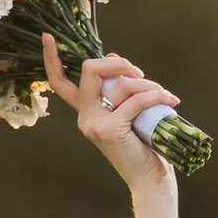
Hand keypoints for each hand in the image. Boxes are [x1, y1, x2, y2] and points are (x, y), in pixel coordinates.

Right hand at [42, 36, 179, 189]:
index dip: (52, 60)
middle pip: (90, 69)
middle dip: (118, 62)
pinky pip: (135, 100)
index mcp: (86, 112)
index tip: (47, 37)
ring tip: (165, 96)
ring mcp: (95, 124)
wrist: (150, 180)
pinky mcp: (109, 130)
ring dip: (148, 84)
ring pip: (120, 84)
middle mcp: (85, 117)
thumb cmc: (144, 146)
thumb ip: (117, 89)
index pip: (60, 83)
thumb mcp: (127, 112)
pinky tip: (169, 101)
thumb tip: (114, 57)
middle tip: (140, 74)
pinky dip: (155, 96)